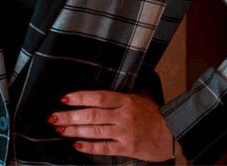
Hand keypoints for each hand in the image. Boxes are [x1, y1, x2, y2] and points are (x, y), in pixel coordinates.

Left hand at [48, 90, 173, 161]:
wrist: (172, 134)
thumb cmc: (155, 114)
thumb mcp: (141, 96)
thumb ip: (124, 90)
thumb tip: (112, 78)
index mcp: (125, 100)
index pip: (98, 97)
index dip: (80, 97)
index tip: (64, 98)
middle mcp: (123, 116)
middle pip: (92, 115)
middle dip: (70, 116)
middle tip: (53, 116)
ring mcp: (124, 133)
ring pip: (95, 131)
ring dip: (74, 130)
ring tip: (59, 128)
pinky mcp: (127, 149)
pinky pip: (104, 148)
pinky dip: (89, 147)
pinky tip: (77, 145)